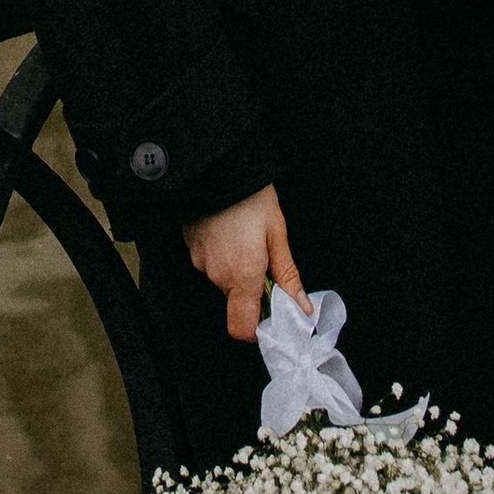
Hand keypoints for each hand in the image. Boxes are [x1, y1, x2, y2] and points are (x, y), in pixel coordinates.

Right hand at [183, 183, 308, 341]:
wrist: (217, 164)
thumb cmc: (250, 196)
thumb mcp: (277, 233)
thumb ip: (288, 275)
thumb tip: (303, 307)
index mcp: (243, 276)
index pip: (242, 328)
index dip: (257, 328)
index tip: (271, 312)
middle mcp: (218, 274)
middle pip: (236, 300)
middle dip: (252, 286)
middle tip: (263, 257)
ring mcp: (200, 261)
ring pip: (223, 280)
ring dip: (236, 268)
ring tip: (245, 236)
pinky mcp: (191, 246)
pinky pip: (210, 262)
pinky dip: (221, 253)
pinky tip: (229, 230)